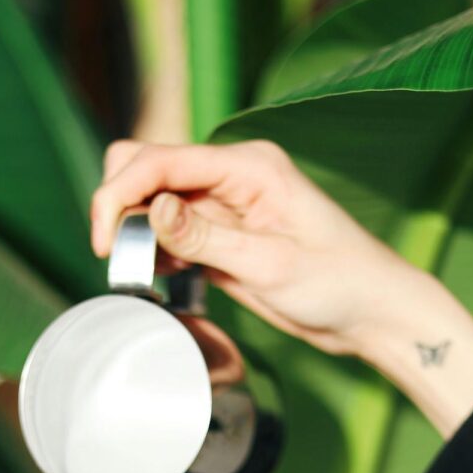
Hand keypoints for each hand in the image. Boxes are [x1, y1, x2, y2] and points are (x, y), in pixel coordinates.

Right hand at [91, 140, 472, 437]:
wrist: (367, 312)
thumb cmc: (336, 282)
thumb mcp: (268, 264)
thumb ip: (205, 237)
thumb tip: (150, 211)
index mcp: (248, 166)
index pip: (162, 161)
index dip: (120, 194)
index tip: (105, 242)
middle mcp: (231, 176)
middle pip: (147, 166)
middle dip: (119, 204)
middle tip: (116, 255)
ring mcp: (224, 205)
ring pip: (152, 199)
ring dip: (133, 230)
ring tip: (137, 271)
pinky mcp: (221, 234)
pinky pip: (170, 230)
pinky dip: (153, 249)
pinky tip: (159, 276)